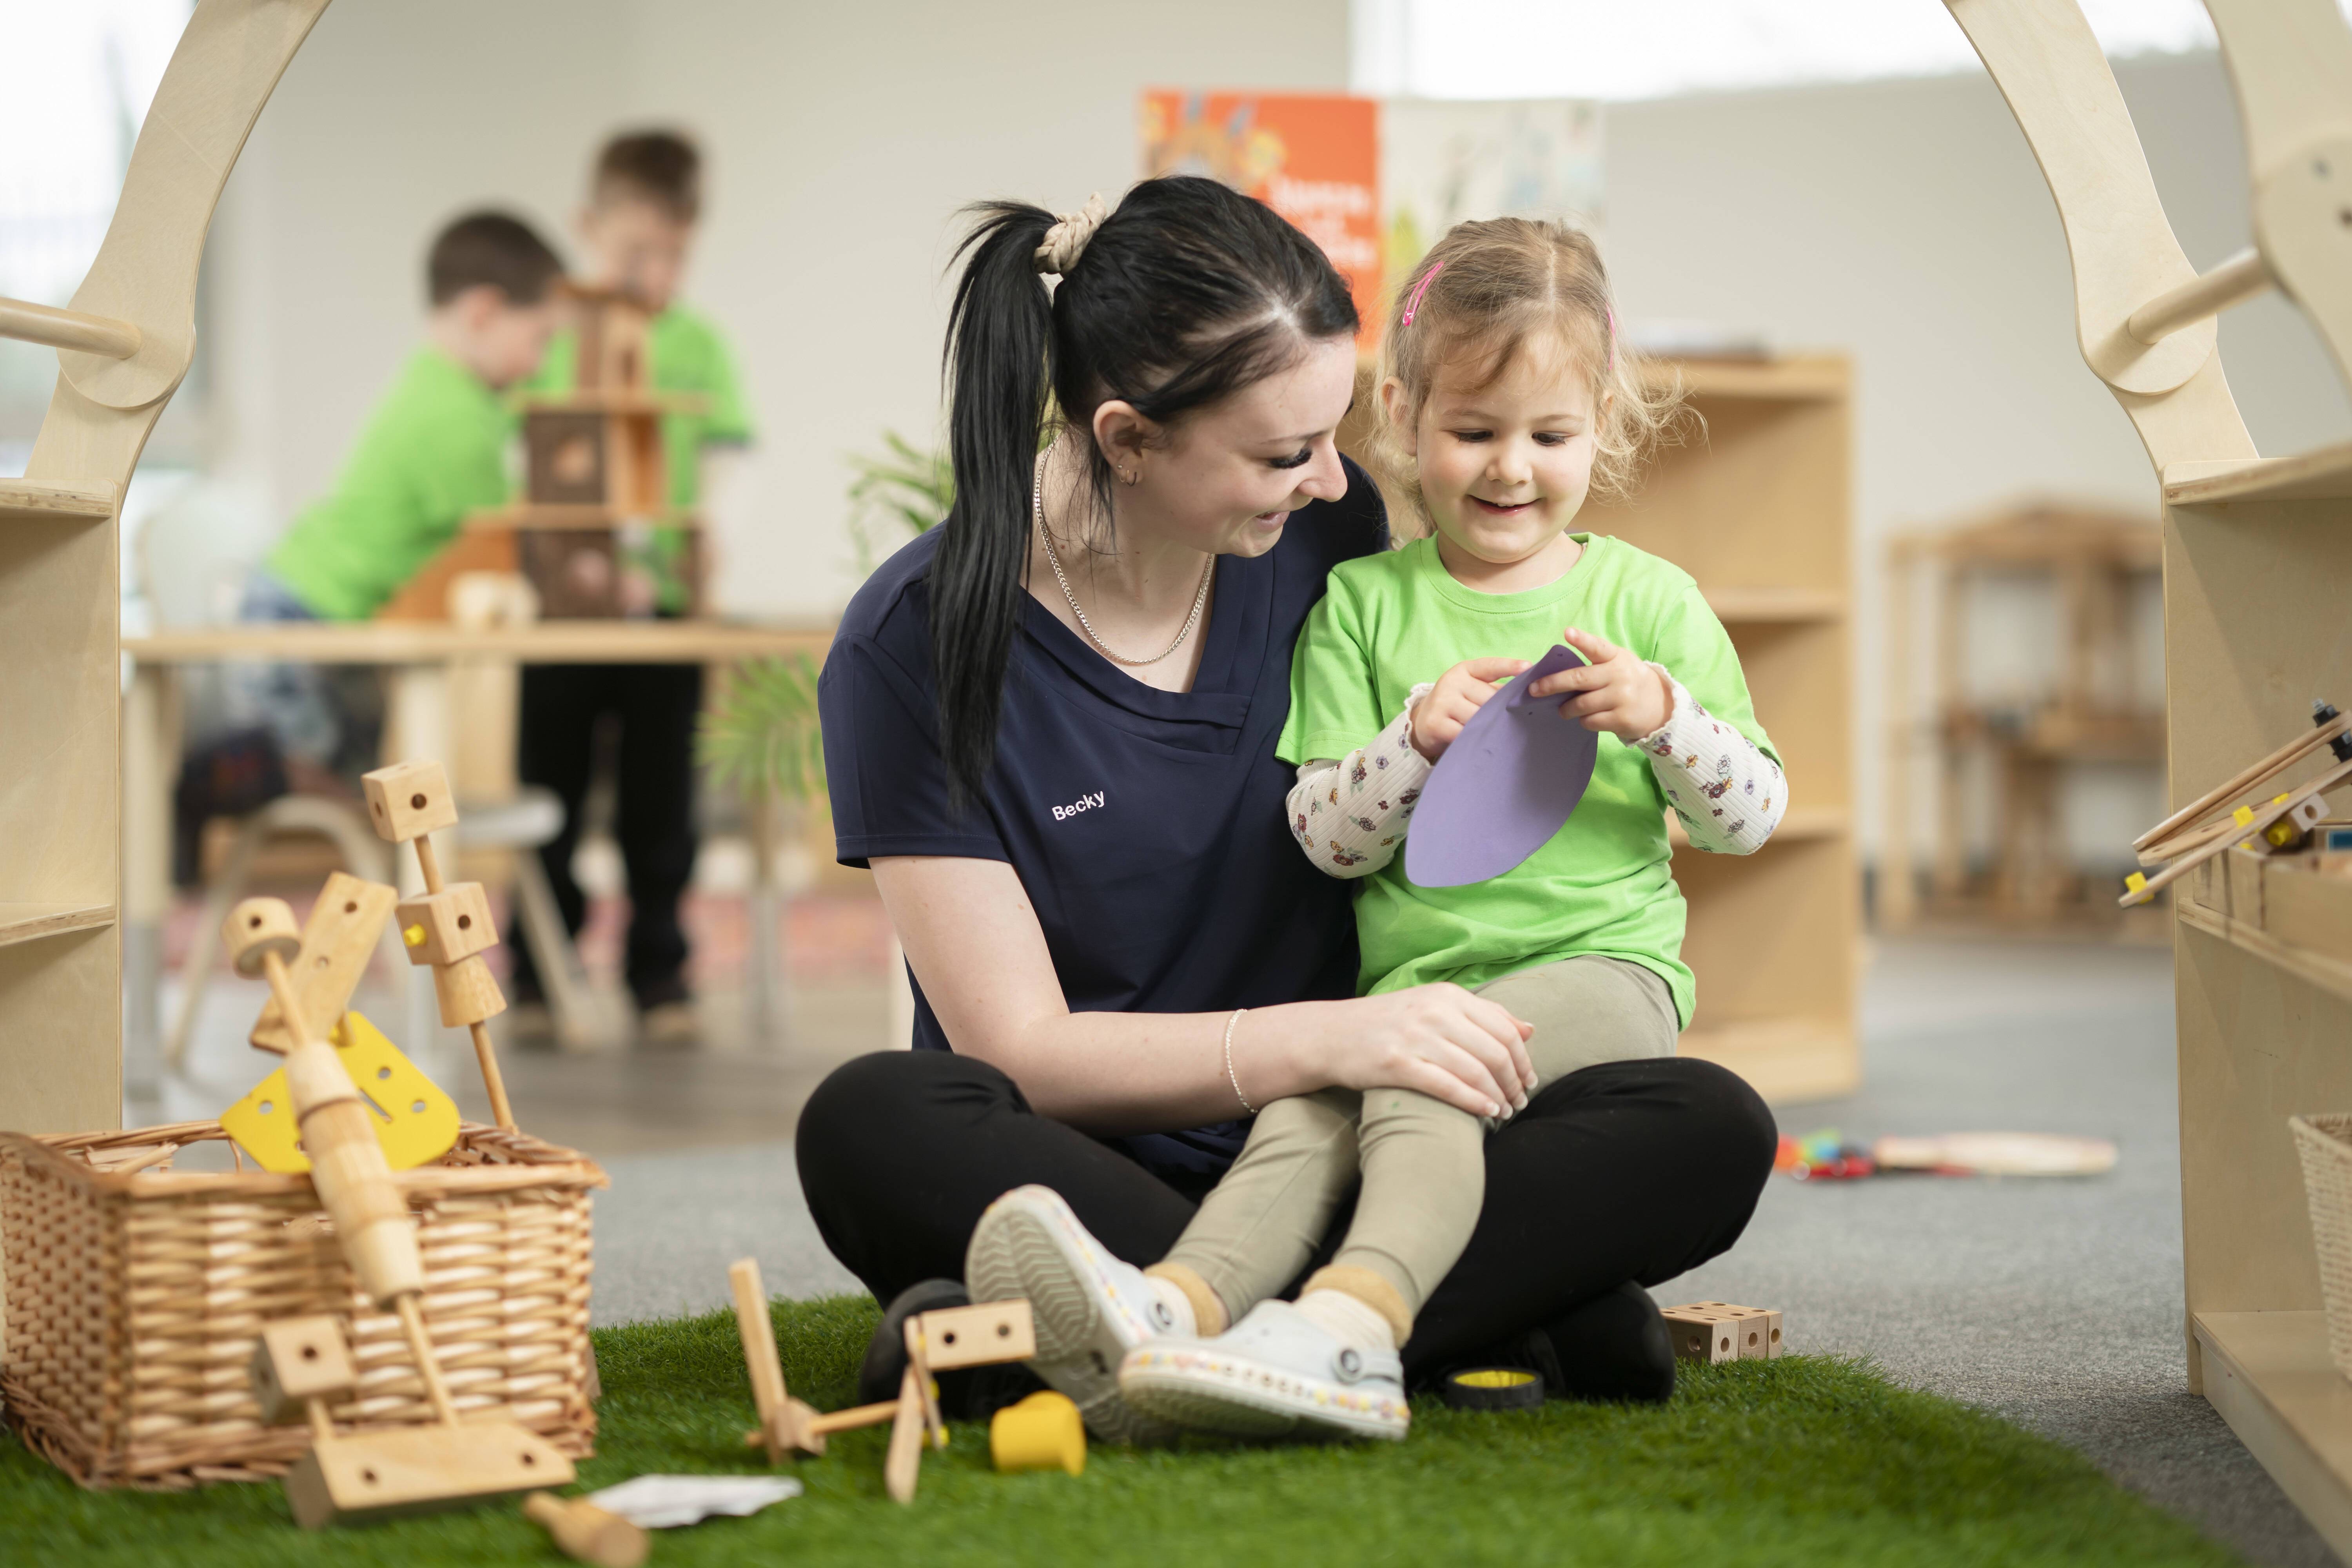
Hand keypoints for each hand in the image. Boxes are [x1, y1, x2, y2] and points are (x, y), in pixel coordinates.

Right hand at [1323, 983, 1536, 1119]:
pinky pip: (1448, 1086)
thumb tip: (1529, 1030)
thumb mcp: (1434, 1006)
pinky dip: (1474, 1102)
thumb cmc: (1388, 1023)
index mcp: (1447, 995)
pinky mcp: (1398, 1064)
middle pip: (1494, 1052)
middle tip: (1520, 1102)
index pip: (1503, 1029)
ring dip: (1498, 1097)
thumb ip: (1482, 1015)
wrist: (1330, 1035)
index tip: (1529, 1080)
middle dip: (1514, 1082)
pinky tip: (1487, 1114)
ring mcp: (1416, 1037)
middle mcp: (1435, 1012)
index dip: (1523, 1060)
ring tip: (1506, 1112)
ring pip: (1475, 1071)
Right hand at [1408, 657, 1532, 761]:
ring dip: (1488, 727)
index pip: (1489, 666)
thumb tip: (1524, 694)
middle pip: (1489, 699)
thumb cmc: (1456, 705)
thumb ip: (1494, 689)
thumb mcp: (1471, 690)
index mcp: (1463, 670)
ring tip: (1491, 732)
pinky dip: (1474, 738)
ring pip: (1478, 717)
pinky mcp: (1436, 723)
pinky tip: (1477, 741)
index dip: (1509, 666)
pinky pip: (1465, 733)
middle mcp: (1451, 682)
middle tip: (1507, 722)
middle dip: (1500, 711)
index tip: (1528, 667)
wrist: (1421, 723)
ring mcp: (1442, 702)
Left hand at [1526, 627, 1672, 741]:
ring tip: (1564, 710)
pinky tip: (1586, 718)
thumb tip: (1556, 672)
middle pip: (1579, 679)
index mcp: (1616, 657)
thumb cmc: (1628, 680)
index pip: (1598, 647)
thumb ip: (1594, 662)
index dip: (1582, 640)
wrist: (1660, 706)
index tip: (1568, 633)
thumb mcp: (1618, 663)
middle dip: (1552, 684)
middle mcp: (1620, 675)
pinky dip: (1583, 721)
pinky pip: (1590, 721)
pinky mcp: (1622, 719)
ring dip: (1567, 709)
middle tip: (1534, 690)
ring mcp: (1622, 698)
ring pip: (1581, 704)